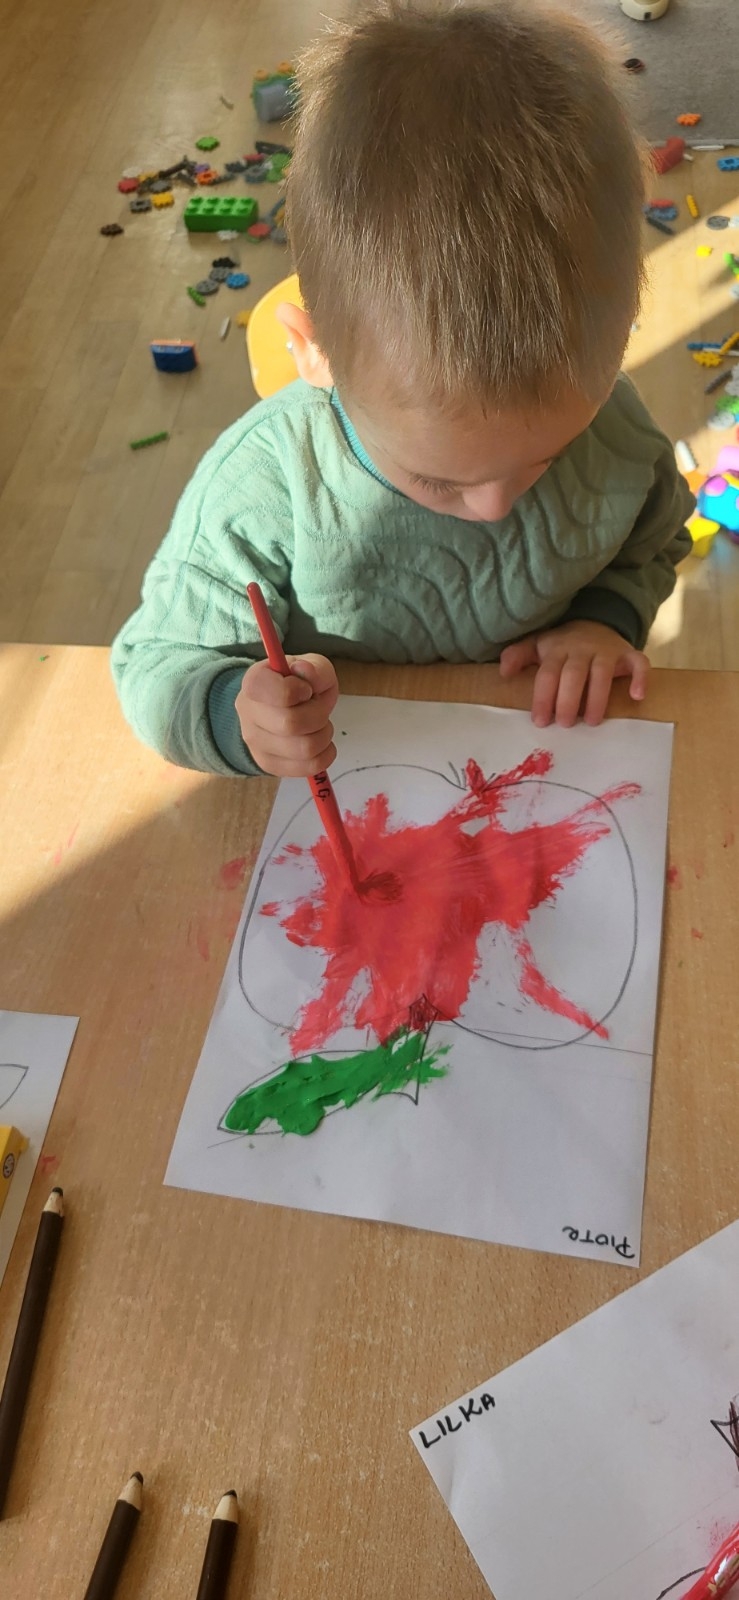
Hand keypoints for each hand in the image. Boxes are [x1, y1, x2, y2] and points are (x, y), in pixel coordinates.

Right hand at [236, 654, 338, 775]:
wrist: (279, 707)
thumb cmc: (297, 685)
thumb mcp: (311, 667)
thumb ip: (314, 668)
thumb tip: (305, 672)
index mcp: (255, 682)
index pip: (279, 693)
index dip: (299, 691)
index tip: (306, 690)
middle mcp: (247, 713)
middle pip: (292, 724)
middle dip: (318, 716)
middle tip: (318, 708)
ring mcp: (255, 743)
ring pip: (303, 749)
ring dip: (324, 736)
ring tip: (319, 726)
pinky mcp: (268, 764)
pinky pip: (307, 767)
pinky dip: (324, 755)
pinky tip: (319, 742)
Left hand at [499, 621, 648, 727]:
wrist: (596, 622)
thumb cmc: (563, 645)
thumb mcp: (537, 646)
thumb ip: (518, 656)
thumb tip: (503, 672)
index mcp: (557, 649)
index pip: (548, 674)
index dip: (543, 697)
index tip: (540, 721)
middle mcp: (582, 649)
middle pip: (574, 675)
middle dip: (568, 700)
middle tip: (565, 724)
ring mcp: (607, 651)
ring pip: (603, 672)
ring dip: (598, 697)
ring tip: (592, 721)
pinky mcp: (628, 654)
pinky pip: (639, 663)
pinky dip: (641, 678)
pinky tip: (637, 696)